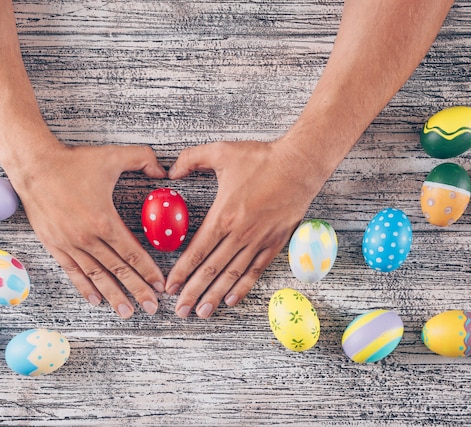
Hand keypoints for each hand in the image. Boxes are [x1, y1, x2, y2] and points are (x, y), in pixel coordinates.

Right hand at [7, 138, 166, 317]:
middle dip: (137, 290)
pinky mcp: (54, 245)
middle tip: (152, 307)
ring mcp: (69, 244)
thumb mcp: (113, 156)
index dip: (148, 271)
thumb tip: (163, 170)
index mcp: (104, 221)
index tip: (160, 285)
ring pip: (96, 276)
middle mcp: (87, 238)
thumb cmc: (73, 162)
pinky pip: (73, 271)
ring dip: (113, 296)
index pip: (132, 253)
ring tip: (127, 312)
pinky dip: (85, 287)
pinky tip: (95, 299)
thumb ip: (143, 158)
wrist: (34, 166)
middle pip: (118, 270)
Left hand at [166, 139, 324, 317]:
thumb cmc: (261, 158)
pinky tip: (230, 300)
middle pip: (212, 269)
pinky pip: (256, 270)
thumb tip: (170, 172)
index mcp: (224, 215)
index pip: (197, 251)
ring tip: (201, 312)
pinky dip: (242, 287)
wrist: (300, 163)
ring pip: (232, 275)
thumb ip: (191, 159)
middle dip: (193, 292)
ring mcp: (258, 241)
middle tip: (180, 310)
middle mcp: (240, 233)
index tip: (170, 287)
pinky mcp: (275, 243)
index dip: (182, 272)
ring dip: (215, 295)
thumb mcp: (220, 151)